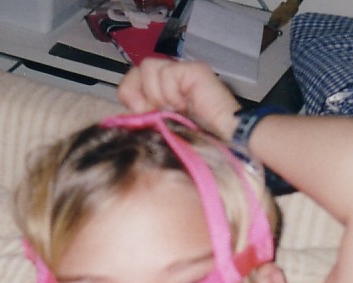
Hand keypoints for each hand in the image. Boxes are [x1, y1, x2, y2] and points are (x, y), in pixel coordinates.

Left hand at [117, 59, 240, 141]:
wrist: (226, 144)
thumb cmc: (198, 146)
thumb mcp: (162, 134)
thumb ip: (145, 121)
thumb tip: (126, 115)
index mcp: (162, 96)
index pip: (132, 82)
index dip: (130, 96)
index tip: (139, 115)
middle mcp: (171, 82)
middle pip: (136, 71)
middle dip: (139, 95)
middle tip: (155, 113)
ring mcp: (182, 73)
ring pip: (148, 67)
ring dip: (155, 93)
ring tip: (173, 110)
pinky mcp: (192, 70)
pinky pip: (166, 72)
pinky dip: (170, 92)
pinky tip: (183, 105)